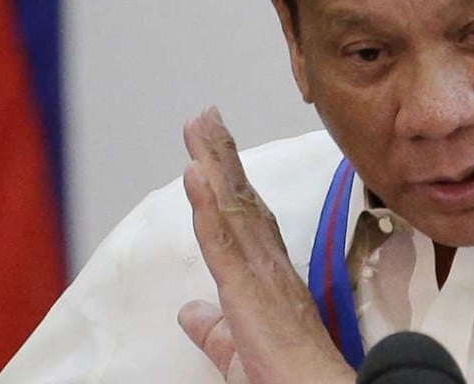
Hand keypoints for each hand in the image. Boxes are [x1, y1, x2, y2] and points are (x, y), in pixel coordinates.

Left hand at [177, 107, 354, 383]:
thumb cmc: (284, 377)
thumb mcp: (236, 349)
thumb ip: (213, 328)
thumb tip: (190, 312)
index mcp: (266, 274)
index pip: (245, 214)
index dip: (229, 178)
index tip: (214, 147)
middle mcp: (266, 261)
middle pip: (240, 196)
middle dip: (221, 154)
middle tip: (204, 115)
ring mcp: (258, 269)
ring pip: (230, 205)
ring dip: (212, 162)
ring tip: (198, 125)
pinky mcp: (246, 285)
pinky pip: (221, 237)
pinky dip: (206, 203)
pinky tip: (195, 172)